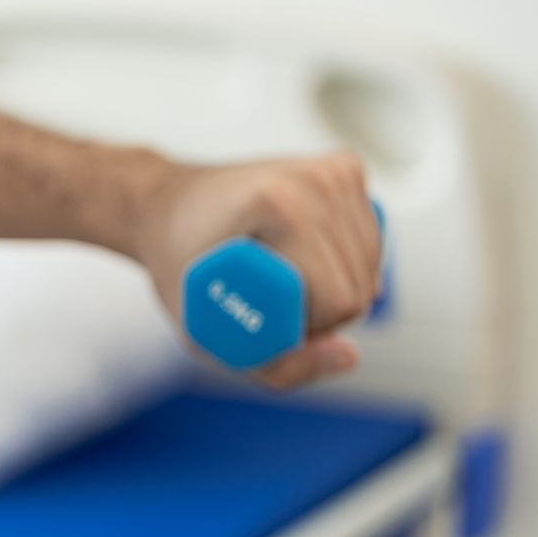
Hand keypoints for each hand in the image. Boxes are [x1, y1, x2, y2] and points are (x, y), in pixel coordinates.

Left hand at [126, 153, 381, 388]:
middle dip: (322, 315)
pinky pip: (370, 243)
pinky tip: (303, 258)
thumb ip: (281, 367)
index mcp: (278, 204)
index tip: (261, 319)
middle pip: (359, 287)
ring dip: (334, 292)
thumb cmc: (181, 268)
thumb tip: (349, 356)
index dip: (307, 329)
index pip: (337, 300)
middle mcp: (315, 179)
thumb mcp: (208, 336)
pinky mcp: (345, 168)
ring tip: (282, 283)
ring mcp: (334, 169)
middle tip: (268, 304)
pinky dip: (343, 266)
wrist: (167, 207)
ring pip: (370, 268)